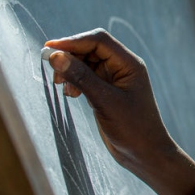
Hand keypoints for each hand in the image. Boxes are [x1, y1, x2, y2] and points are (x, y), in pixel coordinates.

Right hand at [45, 29, 194, 194]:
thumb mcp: (105, 102)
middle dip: (70, 56)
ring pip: (86, 62)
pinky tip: (70, 94)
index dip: (73, 41)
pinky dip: (74, 80)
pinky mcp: (106, 91)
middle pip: (91, 49)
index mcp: (129, 64)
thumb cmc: (132, 128)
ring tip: (61, 85)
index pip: (99, 41)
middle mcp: (123, 67)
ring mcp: (114, 79)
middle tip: (52, 71)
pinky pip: (86, 76)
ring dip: (70, 69)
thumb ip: (81, 78)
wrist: (145, 153)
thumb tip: (55, 56)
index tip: (49, 48)